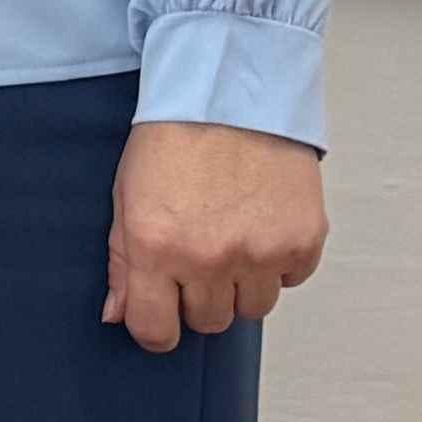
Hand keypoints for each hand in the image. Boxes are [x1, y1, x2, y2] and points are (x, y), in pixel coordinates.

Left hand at [101, 120, 325, 353]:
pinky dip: (279, 261)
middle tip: (200, 251)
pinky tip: (263, 222)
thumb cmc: (173, 136)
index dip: (158, 327)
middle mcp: (209, 257)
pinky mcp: (303, 238)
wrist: (231, 89)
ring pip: (253, 309)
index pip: (156, 332)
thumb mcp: (127, 196)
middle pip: (209, 321)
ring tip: (234, 234)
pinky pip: (291, 279)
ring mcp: (260, 251)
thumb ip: (123, 263)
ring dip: (243, 283)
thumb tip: (118, 315)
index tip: (163, 311)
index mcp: (156, 248)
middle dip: (200, 296)